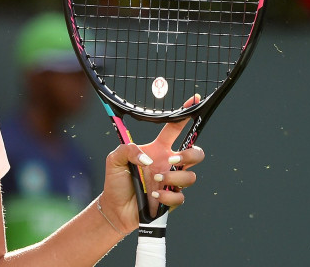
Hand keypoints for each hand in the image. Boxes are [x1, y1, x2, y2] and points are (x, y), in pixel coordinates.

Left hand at [100, 95, 205, 232]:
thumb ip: (127, 150)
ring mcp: (172, 182)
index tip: (194, 100)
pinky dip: (167, 196)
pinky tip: (154, 195)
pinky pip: (181, 196)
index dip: (184, 115)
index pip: (174, 129)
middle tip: (172, 160)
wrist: (115, 208)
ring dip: (173, 178)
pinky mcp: (172, 199)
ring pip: (191, 176)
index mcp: (157, 150)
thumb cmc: (116, 181)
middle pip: (195, 153)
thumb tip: (148, 159)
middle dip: (190, 155)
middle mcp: (168, 164)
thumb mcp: (113, 159)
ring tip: (155, 181)